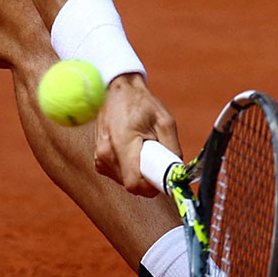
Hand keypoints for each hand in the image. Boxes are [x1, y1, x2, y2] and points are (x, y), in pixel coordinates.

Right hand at [93, 74, 179, 196]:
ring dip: (139, 173)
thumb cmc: (141, 103)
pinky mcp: (98, 159)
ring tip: (143, 149)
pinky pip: (118, 175)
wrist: (117, 90)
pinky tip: (133, 151)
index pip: (135, 183)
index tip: (163, 175)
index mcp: (121, 143)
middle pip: (132, 185)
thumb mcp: (165, 122)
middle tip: (156, 157)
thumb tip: (179, 174)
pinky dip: (129, 168)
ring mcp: (99, 157)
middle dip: (148, 178)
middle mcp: (105, 154)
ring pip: (125, 182)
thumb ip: (173, 150)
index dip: (152, 186)